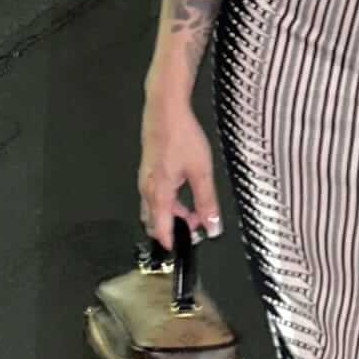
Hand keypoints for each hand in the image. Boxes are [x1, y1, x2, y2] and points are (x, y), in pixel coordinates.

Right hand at [138, 83, 223, 253]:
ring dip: (173, 215)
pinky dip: (168, 202)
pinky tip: (185, 193)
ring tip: (196, 210)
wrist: (165, 109)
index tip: (186, 249)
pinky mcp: (148, 171)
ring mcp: (145, 179)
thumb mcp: (201, 171)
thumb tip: (213, 226)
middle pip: (156, 221)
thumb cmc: (181, 136)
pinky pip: (155, 196)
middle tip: (198, 228)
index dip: (173, 243)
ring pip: (155, 208)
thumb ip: (207, 201)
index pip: (161, 230)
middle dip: (175, 229)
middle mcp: (147, 189)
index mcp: (158, 193)